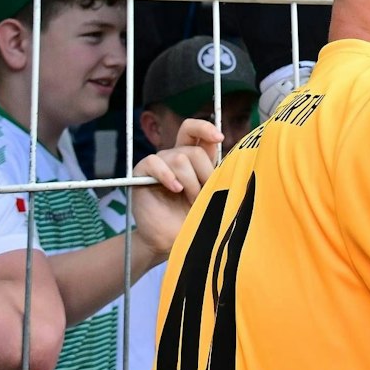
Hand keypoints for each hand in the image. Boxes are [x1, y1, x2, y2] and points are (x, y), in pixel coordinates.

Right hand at [129, 118, 221, 265]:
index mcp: (193, 158)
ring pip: (179, 158)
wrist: (172, 241)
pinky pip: (154, 162)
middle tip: (205, 195)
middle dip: (204, 173)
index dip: (206, 129)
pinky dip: (167, 175)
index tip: (220, 138)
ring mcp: (158, 164)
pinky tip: (175, 189)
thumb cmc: (195, 219)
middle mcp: (175, 157)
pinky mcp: (141, 174)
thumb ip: (216, 172)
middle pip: (193, 150)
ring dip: (190, 182)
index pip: (196, 131)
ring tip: (191, 201)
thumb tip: (228, 150)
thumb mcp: (212, 194)